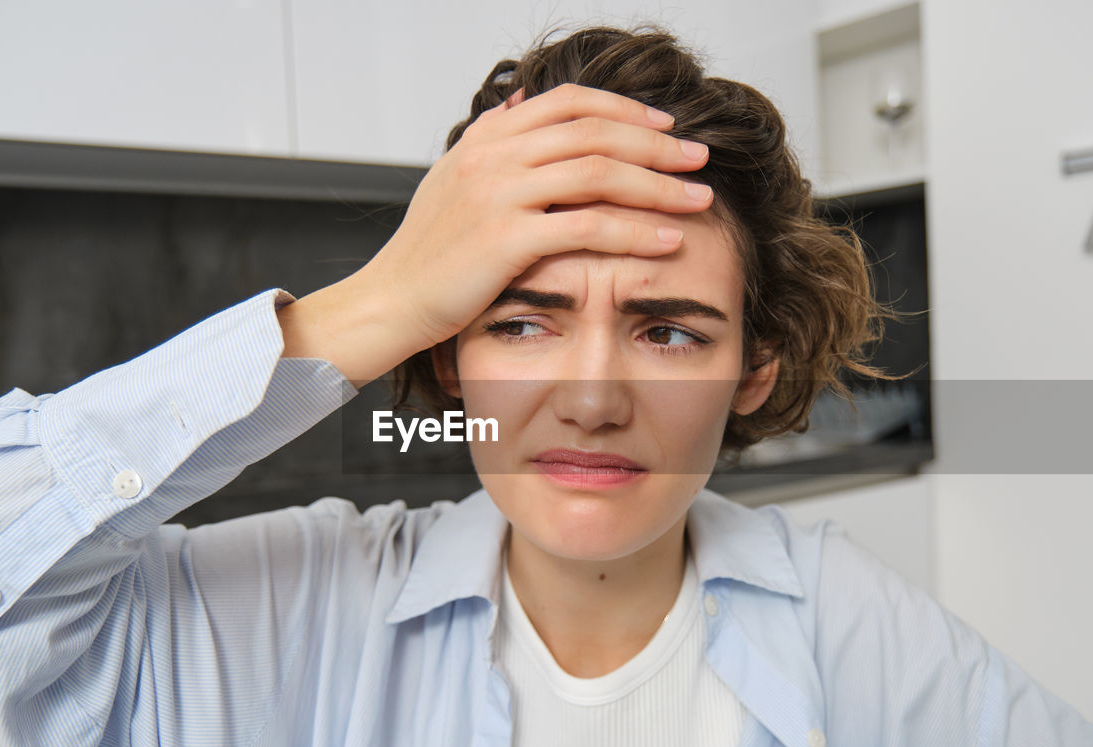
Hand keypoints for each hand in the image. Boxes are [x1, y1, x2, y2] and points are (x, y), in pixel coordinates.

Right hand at [362, 83, 713, 350]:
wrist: (392, 300)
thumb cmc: (428, 251)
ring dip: (658, 185)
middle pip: (594, 133)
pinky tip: (667, 241)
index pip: (570, 103)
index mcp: (487, 137)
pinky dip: (635, 232)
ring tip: (698, 199)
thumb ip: (492, 138)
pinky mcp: (507, 239)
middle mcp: (494, 156)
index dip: (625, 111)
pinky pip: (588, 227)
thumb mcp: (453, 177)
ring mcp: (499, 194)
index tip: (665, 129)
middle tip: (700, 160)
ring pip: (599, 174)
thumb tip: (524, 101)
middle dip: (657, 146)